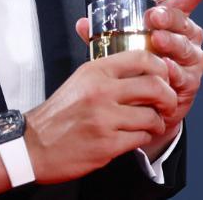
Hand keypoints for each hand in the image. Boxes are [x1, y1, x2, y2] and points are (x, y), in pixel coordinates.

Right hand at [22, 51, 176, 184]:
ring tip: (151, 123)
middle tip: (167, 103)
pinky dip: (143, 137)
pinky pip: (141, 138)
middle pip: (155, 86)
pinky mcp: (108, 144)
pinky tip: (136, 135)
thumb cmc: (58, 115)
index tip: (163, 76)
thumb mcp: (79, 81)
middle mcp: (101, 91)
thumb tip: (140, 70)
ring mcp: (105, 119)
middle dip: (168, 97)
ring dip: (158, 122)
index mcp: (94, 71)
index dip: (161, 67)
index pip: (142, 57)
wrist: (34, 145)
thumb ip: (107, 73)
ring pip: (152, 115)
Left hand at [74, 0, 202, 156]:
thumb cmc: (139, 66)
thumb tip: (82, 23)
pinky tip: (164, 70)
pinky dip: (172, 72)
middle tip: (153, 17)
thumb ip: (105, 33)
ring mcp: (192, 62)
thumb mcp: (121, 44)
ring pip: (186, 49)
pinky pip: (183, 76)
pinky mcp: (190, 84)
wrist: (147, 105)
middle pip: (184, 23)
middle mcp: (188, 39)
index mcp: (174, 23)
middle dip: (170, 18)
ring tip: (157, 41)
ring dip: (171, 44)